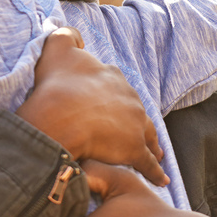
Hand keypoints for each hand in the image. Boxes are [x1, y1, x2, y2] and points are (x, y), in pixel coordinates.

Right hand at [16, 27, 166, 185]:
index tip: (106, 104)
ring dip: (150, 144)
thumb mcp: (57, 49)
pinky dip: (155, 172)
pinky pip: (148, 164)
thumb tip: (76, 36)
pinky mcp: (134, 150)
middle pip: (134, 111)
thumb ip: (66, 36)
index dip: (110, 95)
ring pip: (147, 136)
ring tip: (154, 153)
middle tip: (131, 132)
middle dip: (133, 121)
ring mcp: (134, 124)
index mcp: (112, 77)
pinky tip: (160, 180)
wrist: (59, 116)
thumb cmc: (56, 85)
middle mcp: (129, 98)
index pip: (116, 85)